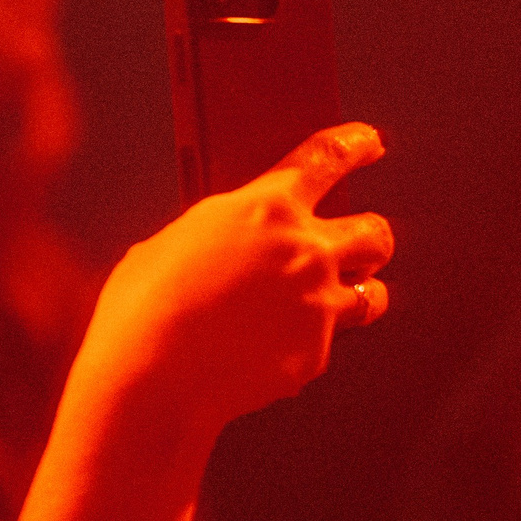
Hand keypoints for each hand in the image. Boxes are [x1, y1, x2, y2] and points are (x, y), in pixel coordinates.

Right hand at [73, 122, 393, 442]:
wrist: (152, 376)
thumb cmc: (146, 306)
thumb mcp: (176, 244)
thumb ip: (221, 237)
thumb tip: (234, 251)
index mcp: (264, 207)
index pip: (326, 158)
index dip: (355, 145)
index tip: (369, 144)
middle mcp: (304, 250)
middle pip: (373, 232)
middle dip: (370, 237)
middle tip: (360, 244)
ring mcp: (317, 304)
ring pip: (373, 294)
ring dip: (361, 292)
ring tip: (334, 301)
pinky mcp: (315, 354)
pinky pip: (325, 343)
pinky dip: (304, 344)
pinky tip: (266, 351)